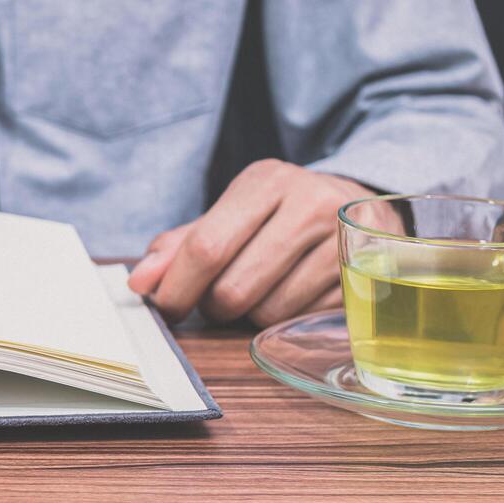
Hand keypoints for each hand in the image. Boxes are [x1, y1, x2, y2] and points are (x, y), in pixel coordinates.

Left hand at [127, 159, 400, 326]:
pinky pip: (301, 322)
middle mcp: (310, 204)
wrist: (360, 205)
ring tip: (262, 288)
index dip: (176, 289)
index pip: (206, 248)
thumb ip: (180, 246)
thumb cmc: (280, 214)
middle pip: (233, 289)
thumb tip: (139, 281)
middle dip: (213, 306)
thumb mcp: (231, 215)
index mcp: (266, 181)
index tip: (164, 306)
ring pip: (267, 313)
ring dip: (250, 315)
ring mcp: (344, 242)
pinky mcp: (364, 278)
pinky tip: (294, 293)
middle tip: (218, 298)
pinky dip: (285, 319)